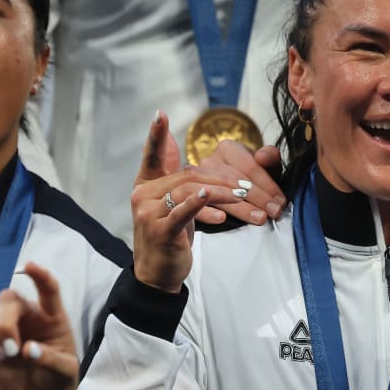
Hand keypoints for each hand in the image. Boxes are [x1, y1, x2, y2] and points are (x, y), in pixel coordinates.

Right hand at [0, 263, 80, 389]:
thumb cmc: (58, 382)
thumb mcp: (65, 374)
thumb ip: (51, 360)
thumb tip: (28, 350)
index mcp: (54, 319)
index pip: (49, 290)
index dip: (40, 277)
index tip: (29, 266)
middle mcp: (30, 315)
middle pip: (9, 298)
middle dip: (4, 323)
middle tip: (9, 351)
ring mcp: (8, 324)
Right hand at [132, 111, 248, 291]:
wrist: (158, 276)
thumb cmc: (170, 237)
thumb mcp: (173, 204)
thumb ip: (174, 176)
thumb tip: (175, 143)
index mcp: (146, 185)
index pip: (152, 155)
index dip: (156, 135)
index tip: (160, 113)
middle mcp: (142, 195)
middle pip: (188, 175)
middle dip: (221, 179)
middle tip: (247, 186)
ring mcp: (148, 212)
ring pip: (190, 190)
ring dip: (221, 193)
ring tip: (243, 197)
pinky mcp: (160, 230)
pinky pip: (182, 211)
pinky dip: (200, 203)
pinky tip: (214, 200)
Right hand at [195, 141, 285, 225]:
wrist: (230, 193)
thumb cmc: (251, 180)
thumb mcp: (264, 168)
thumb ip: (270, 159)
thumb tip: (263, 156)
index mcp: (228, 148)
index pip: (249, 166)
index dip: (267, 184)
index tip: (280, 200)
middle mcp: (209, 161)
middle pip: (235, 180)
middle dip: (258, 198)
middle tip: (274, 212)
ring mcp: (195, 180)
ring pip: (219, 194)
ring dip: (241, 208)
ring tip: (259, 218)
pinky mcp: (186, 199)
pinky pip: (196, 207)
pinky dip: (208, 213)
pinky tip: (221, 218)